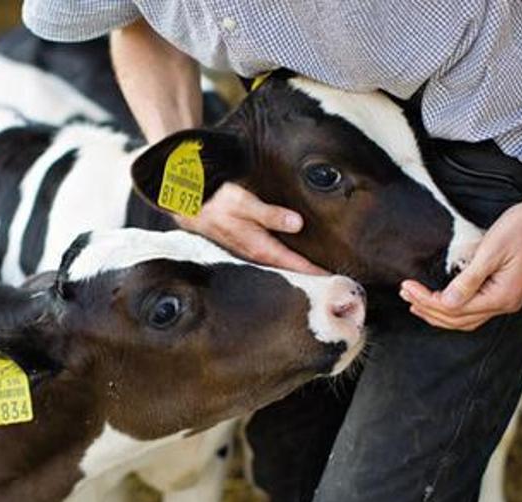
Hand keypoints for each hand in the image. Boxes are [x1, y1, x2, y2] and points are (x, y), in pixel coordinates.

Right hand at [175, 183, 326, 273]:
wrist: (187, 205)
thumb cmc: (213, 202)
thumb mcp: (243, 203)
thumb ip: (270, 214)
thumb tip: (297, 224)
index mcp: (258, 246)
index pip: (294, 264)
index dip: (315, 271)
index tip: (335, 277)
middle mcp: (254, 253)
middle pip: (288, 268)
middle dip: (310, 274)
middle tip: (333, 280)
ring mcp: (248, 250)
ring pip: (279, 264)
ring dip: (297, 268)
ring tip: (317, 271)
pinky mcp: (244, 245)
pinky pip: (270, 257)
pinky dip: (284, 259)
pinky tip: (290, 256)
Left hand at [399, 194, 521, 330]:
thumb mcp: (491, 251)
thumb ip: (469, 280)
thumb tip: (446, 303)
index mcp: (501, 297)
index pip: (454, 309)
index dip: (426, 300)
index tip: (406, 286)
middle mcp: (505, 304)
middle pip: (458, 319)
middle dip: (428, 309)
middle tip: (405, 294)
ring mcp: (508, 299)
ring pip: (466, 319)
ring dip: (439, 313)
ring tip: (416, 303)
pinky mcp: (507, 291)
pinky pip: (476, 309)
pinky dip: (454, 308)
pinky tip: (441, 300)